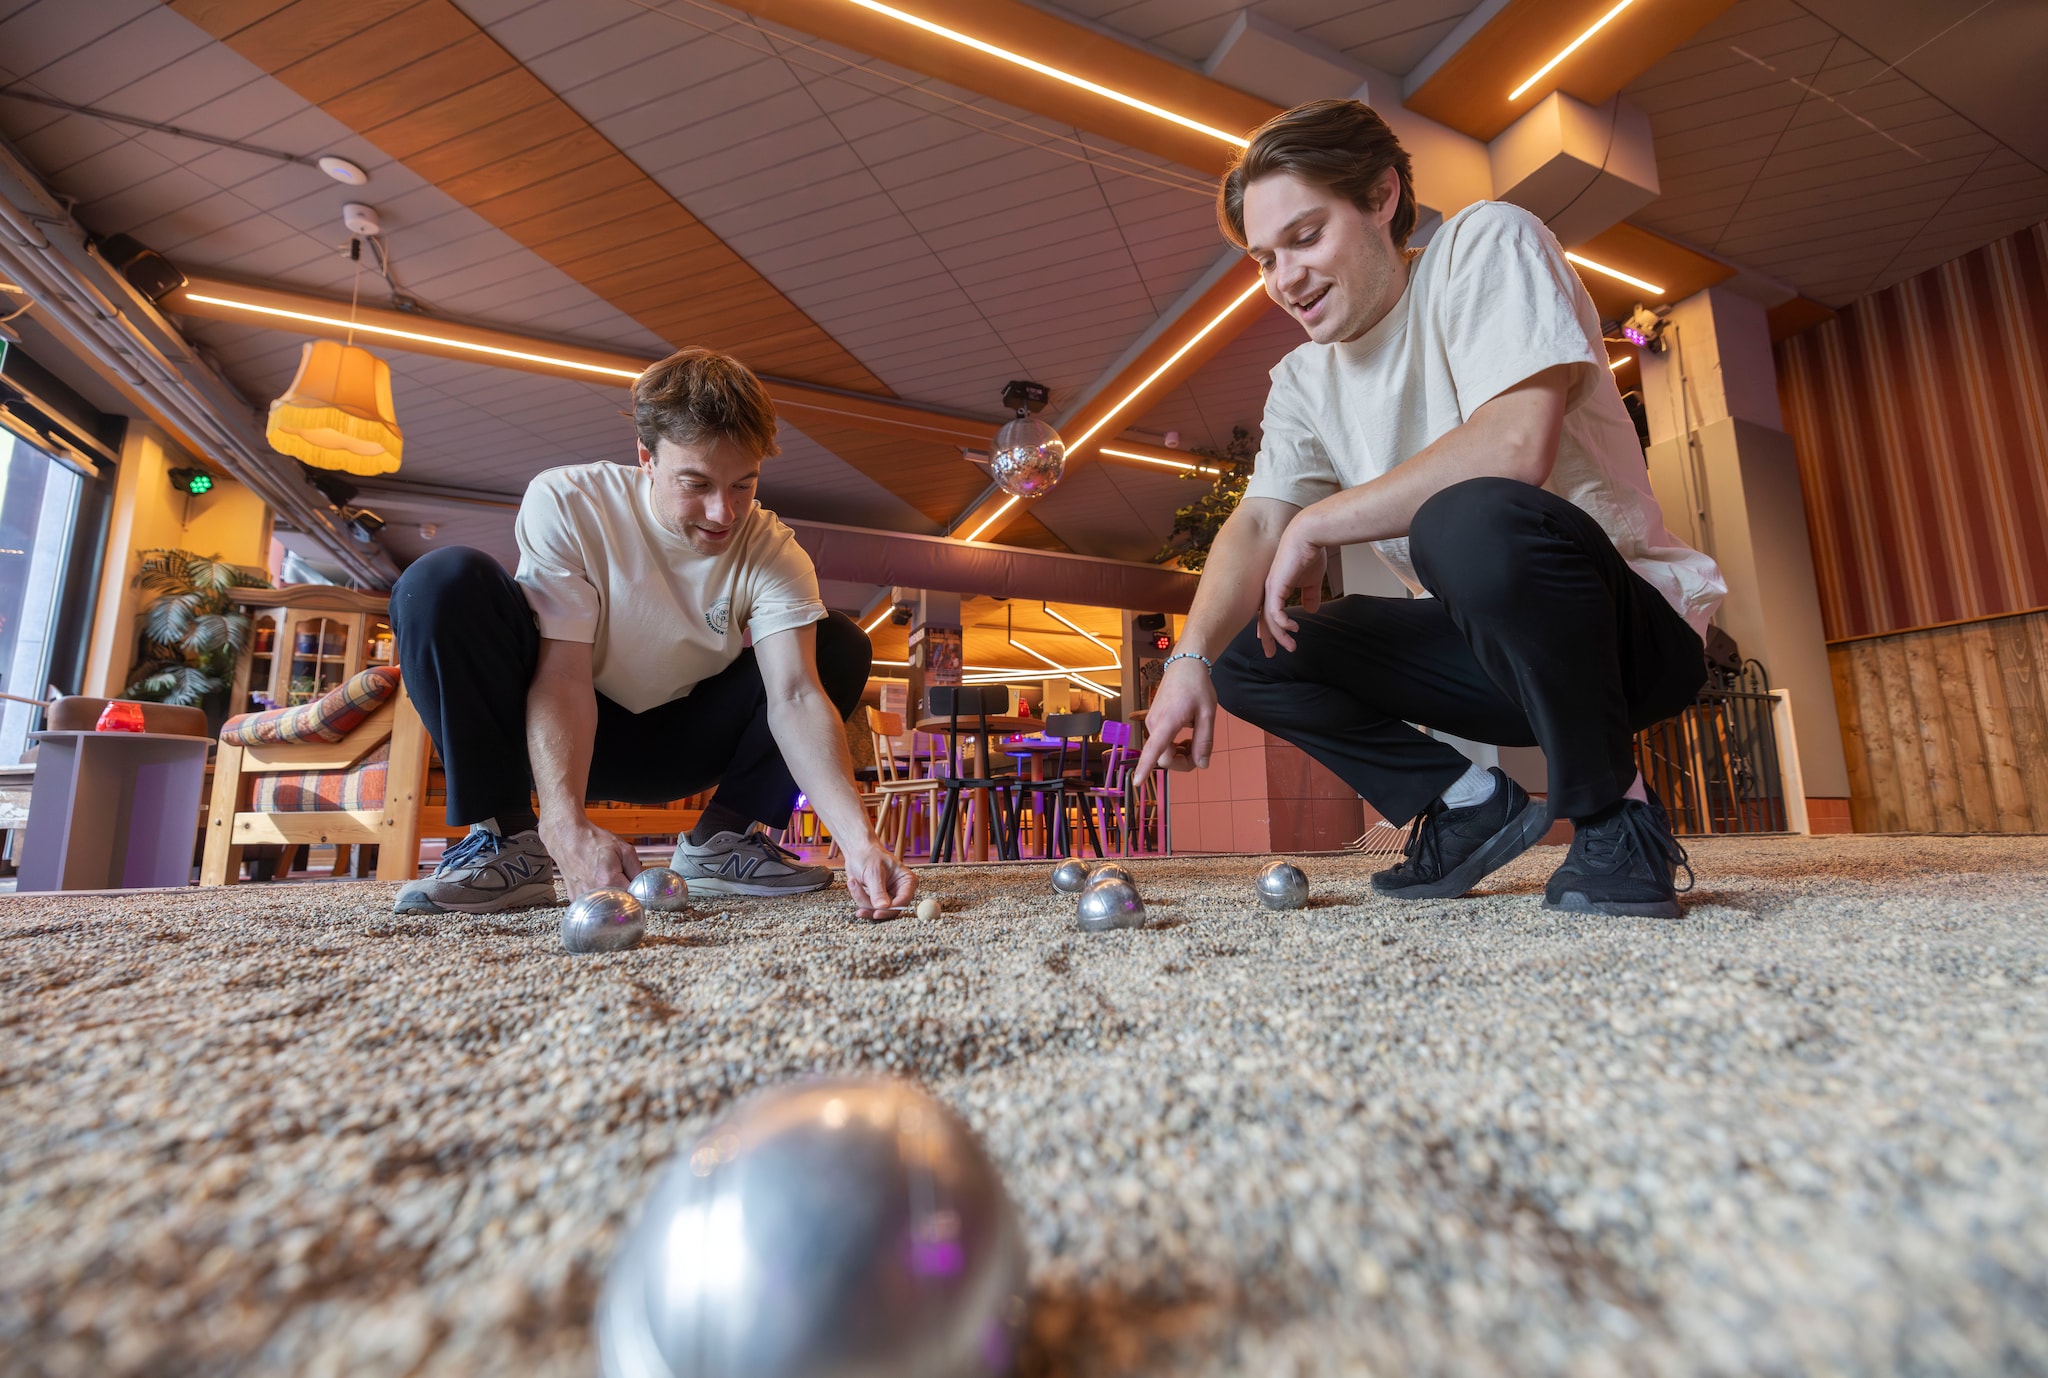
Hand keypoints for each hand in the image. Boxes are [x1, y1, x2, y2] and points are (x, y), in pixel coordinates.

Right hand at [539, 814, 639, 900]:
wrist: (568, 837)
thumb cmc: (593, 841)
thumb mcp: (624, 850)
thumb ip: (638, 871)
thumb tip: (644, 887)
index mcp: (608, 881)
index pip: (633, 897)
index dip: (637, 891)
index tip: (635, 885)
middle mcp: (594, 893)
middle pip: (618, 903)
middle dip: (623, 892)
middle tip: (618, 876)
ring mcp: (582, 898)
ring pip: (605, 904)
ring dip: (610, 894)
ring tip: (604, 877)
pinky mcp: (575, 899)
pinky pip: (594, 903)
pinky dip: (598, 895)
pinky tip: (595, 881)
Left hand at [843, 843, 916, 920]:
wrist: (857, 851)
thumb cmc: (869, 855)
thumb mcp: (874, 872)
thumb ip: (878, 891)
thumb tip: (883, 907)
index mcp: (907, 881)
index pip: (904, 901)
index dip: (891, 909)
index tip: (877, 912)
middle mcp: (900, 891)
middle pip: (890, 910)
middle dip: (872, 906)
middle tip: (859, 906)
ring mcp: (889, 896)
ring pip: (877, 910)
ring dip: (862, 899)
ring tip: (853, 882)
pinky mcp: (877, 899)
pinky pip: (868, 907)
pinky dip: (859, 898)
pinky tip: (854, 884)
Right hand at [1132, 657, 1217, 778]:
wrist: (1184, 665)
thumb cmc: (1197, 687)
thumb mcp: (1208, 714)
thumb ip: (1204, 741)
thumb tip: (1202, 765)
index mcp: (1168, 721)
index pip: (1154, 750)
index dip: (1145, 768)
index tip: (1136, 783)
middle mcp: (1154, 724)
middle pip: (1164, 758)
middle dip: (1183, 761)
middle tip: (1200, 750)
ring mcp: (1151, 723)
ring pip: (1163, 752)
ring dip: (1180, 753)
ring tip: (1194, 738)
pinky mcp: (1152, 722)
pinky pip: (1161, 743)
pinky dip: (1174, 745)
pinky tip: (1185, 735)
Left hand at [1260, 520, 1326, 655]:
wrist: (1309, 535)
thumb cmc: (1311, 552)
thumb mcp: (1312, 579)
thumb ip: (1310, 594)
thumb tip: (1312, 610)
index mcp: (1277, 587)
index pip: (1269, 612)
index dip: (1270, 628)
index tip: (1273, 642)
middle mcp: (1270, 589)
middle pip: (1264, 619)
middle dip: (1268, 638)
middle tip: (1271, 654)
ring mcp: (1270, 588)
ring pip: (1269, 620)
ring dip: (1280, 636)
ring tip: (1291, 647)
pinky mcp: (1275, 587)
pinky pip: (1274, 612)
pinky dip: (1283, 624)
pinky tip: (1293, 629)